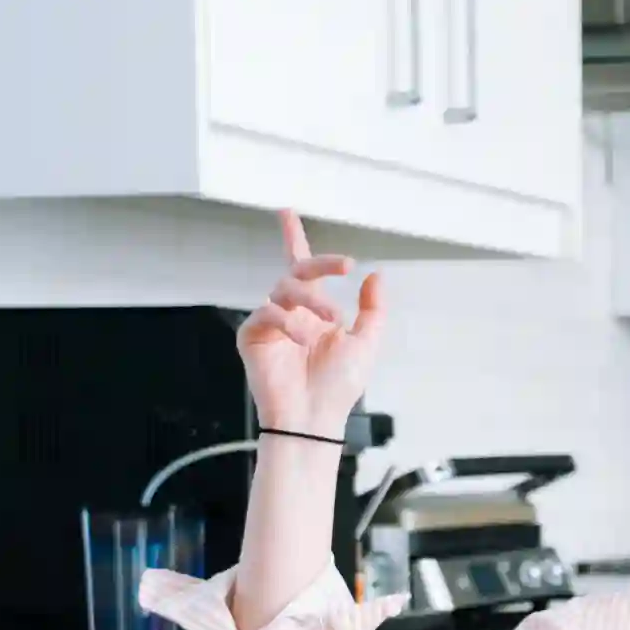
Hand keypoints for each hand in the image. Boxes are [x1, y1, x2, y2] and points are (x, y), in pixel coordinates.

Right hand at [236, 210, 384, 435]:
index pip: (305, 269)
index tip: (287, 212)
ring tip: (330, 319)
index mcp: (316, 312)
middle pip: (297, 272)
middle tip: (343, 266)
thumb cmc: (338, 387)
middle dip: (319, 264)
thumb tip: (376, 276)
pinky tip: (302, 338)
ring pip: (284, 290)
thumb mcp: (366, 343)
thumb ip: (373, 309)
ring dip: (311, 300)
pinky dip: (287, 322)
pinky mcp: (253, 337)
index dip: (293, 238)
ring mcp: (270, 324)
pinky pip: (265, 314)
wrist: (316, 417)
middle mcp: (292, 313)